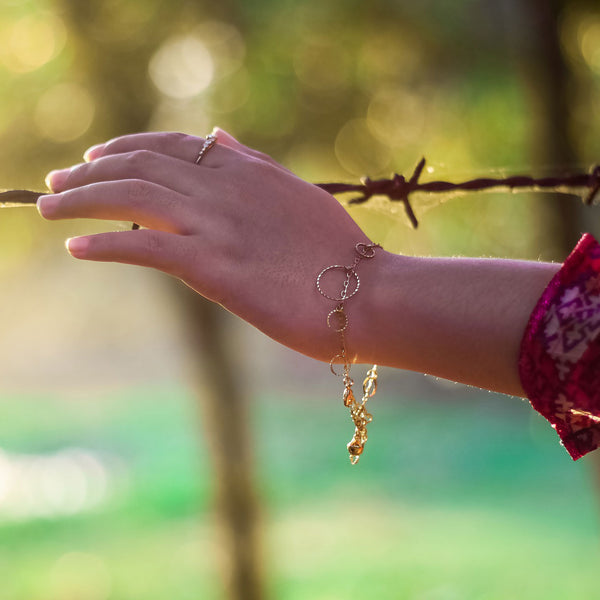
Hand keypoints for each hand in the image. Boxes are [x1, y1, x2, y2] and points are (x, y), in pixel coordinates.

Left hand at [37, 130, 378, 362]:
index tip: (97, 157)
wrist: (368, 295)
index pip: (172, 144)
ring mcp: (218, 226)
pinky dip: (103, 245)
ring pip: (131, 197)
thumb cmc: (340, 255)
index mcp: (248, 170)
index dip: (126, 146)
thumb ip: (255, 165)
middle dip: (89, 171)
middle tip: (55, 182)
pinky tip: (76, 248)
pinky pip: (143, 248)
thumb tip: (221, 137)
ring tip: (46, 208)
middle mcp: (227, 188)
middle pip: (140, 165)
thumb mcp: (298, 195)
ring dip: (79, 200)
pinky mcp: (214, 267)